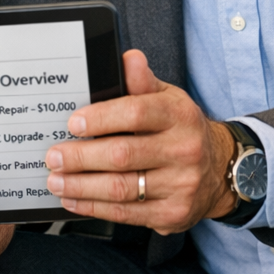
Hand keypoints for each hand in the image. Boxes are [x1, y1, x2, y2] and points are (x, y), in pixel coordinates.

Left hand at [45, 49, 236, 234]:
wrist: (219, 170)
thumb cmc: (180, 129)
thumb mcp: (167, 98)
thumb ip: (142, 81)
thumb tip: (128, 58)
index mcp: (179, 116)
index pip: (135, 113)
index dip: (100, 118)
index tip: (73, 123)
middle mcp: (183, 150)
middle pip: (122, 155)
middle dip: (81, 157)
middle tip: (54, 156)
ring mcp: (180, 185)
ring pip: (121, 188)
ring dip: (81, 186)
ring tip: (56, 180)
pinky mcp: (172, 214)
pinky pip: (126, 214)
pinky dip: (94, 207)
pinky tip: (74, 199)